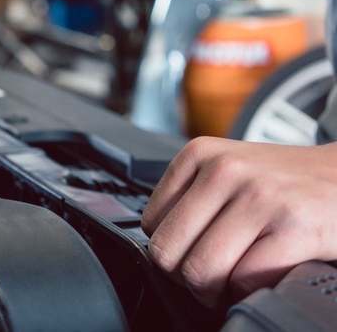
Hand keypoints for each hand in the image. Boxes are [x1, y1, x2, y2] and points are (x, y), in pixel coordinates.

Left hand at [142, 136, 336, 308]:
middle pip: (168, 251)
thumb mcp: (230, 168)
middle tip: (209, 277)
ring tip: (231, 283)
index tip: (193, 253)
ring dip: (214, 291)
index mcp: (200, 154)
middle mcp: (226, 170)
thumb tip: (159, 246)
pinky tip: (261, 276)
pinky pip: (244, 281)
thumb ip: (191, 196)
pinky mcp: (294, 228)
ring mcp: (260, 198)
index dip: (172, 248)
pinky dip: (248, 291)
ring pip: (201, 270)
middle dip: (186, 275)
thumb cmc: (285, 183)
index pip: (151, 222)